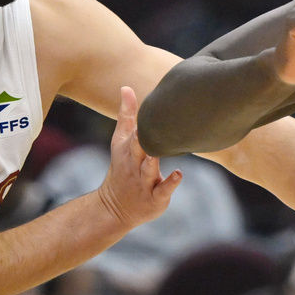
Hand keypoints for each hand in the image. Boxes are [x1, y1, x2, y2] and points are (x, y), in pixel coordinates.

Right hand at [97, 87, 181, 228]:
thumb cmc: (123, 167)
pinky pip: (162, 190)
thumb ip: (126, 115)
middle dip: (141, 139)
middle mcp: (135, 164)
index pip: (133, 133)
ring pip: (148, 169)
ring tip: (159, 150)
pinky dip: (170, 183)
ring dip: (152, 161)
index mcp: (127, 149)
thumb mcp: (121, 142)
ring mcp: (144, 182)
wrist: (115, 207)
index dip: (140, 121)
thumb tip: (125, 87)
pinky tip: (178, 174)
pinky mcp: (155, 198)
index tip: (152, 105)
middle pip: (137, 150)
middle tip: (148, 126)